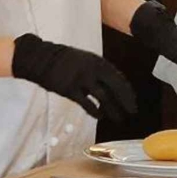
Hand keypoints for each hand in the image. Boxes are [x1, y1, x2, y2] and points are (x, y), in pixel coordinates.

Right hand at [11, 34, 137, 122]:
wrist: (43, 59)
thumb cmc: (66, 60)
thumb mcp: (87, 60)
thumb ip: (100, 71)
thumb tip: (113, 85)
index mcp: (98, 62)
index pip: (119, 78)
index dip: (127, 91)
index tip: (133, 101)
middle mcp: (93, 70)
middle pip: (115, 88)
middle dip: (125, 101)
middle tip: (132, 112)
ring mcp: (82, 80)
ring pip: (103, 98)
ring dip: (113, 109)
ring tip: (119, 118)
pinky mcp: (70, 89)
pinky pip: (86, 103)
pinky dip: (95, 111)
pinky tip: (100, 117)